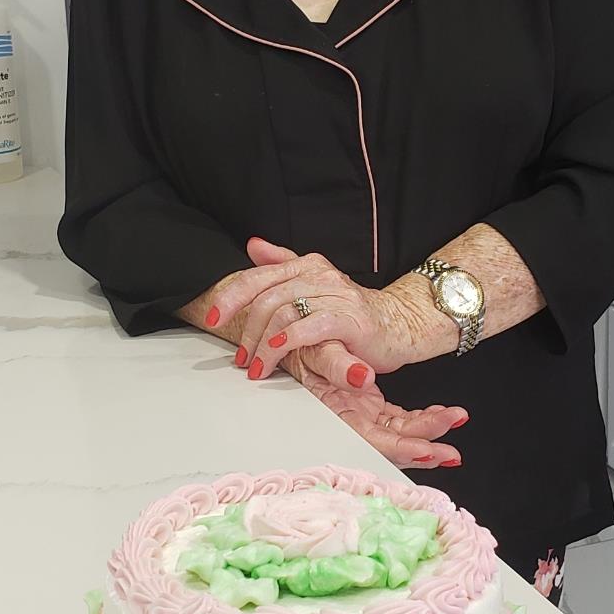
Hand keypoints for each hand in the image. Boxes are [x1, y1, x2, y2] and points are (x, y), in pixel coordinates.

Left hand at [205, 235, 434, 388]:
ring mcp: (337, 296)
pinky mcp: (351, 320)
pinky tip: (276, 353)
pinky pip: (311, 327)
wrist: (401, 324)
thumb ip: (284, 263)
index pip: (260, 276)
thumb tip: (252, 245)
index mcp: (309, 265)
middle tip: (240, 358)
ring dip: (264, 345)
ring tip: (256, 368)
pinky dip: (288, 340)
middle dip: (247, 330)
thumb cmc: (354, 312)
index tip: (212, 316)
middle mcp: (321, 275)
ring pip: (285, 313)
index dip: (232, 296)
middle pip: (268, 297)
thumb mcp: (317, 284)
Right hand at [284, 348, 466, 472]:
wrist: (293, 340)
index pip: (371, 441)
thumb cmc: (300, 346)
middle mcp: (351, 420)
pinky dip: (423, 419)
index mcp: (336, 413)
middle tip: (451, 453)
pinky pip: (401, 420)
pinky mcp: (371, 408)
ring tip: (456, 424)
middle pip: (391, 444)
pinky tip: (444, 414)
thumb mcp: (315, 349)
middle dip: (424, 449)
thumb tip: (361, 377)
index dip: (398, 449)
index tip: (426, 450)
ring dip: (428, 433)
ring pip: (400, 434)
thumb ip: (336, 364)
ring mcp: (363, 416)